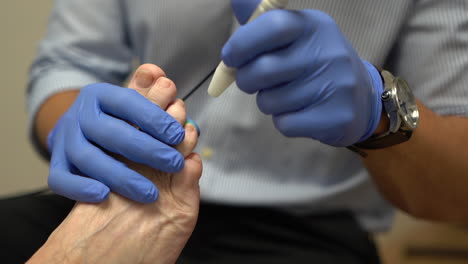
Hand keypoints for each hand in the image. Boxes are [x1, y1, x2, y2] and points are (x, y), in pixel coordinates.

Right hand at [29, 64, 202, 263]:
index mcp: (100, 95)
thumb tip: (157, 73)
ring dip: (120, 176)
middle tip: (174, 164)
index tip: (178, 136)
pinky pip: (60, 178)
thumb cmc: (116, 118)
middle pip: (110, 132)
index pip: (128, 103)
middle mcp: (79, 114)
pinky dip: (80, 187)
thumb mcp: (131, 103)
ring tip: (150, 193)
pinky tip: (104, 195)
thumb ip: (148, 92)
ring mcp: (65, 139)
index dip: (155, 119)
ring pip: (87, 158)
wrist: (79, 130)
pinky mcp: (57, 163)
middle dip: (147, 150)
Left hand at [225, 0, 383, 146]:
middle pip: (263, 70)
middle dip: (246, 80)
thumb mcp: (295, 35)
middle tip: (253, 81)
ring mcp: (337, 85)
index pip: (272, 25)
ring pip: (270, 102)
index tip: (230, 57)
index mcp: (314, 26)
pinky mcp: (336, 118)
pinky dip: (284, 121)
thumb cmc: (313, 63)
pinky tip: (301, 112)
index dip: (242, 43)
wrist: (360, 98)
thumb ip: (263, 20)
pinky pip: (285, 124)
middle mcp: (329, 52)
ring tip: (287, 95)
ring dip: (268, 102)